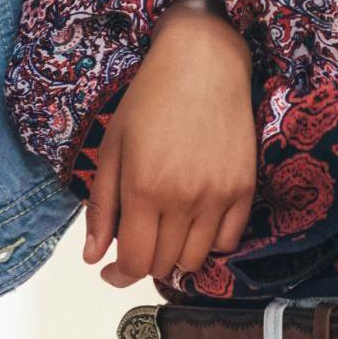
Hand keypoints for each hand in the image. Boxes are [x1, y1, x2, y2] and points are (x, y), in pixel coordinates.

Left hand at [86, 0, 255, 287]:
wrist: (203, 63)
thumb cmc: (151, 98)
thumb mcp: (112, 148)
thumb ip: (101, 207)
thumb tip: (93, 256)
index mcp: (143, 188)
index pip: (133, 260)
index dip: (118, 275)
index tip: (110, 271)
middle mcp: (183, 198)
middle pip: (163, 264)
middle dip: (143, 262)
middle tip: (136, 242)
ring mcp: (218, 196)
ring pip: (196, 260)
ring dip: (176, 257)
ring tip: (165, 234)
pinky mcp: (244, 189)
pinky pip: (228, 241)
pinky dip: (209, 243)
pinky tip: (195, 223)